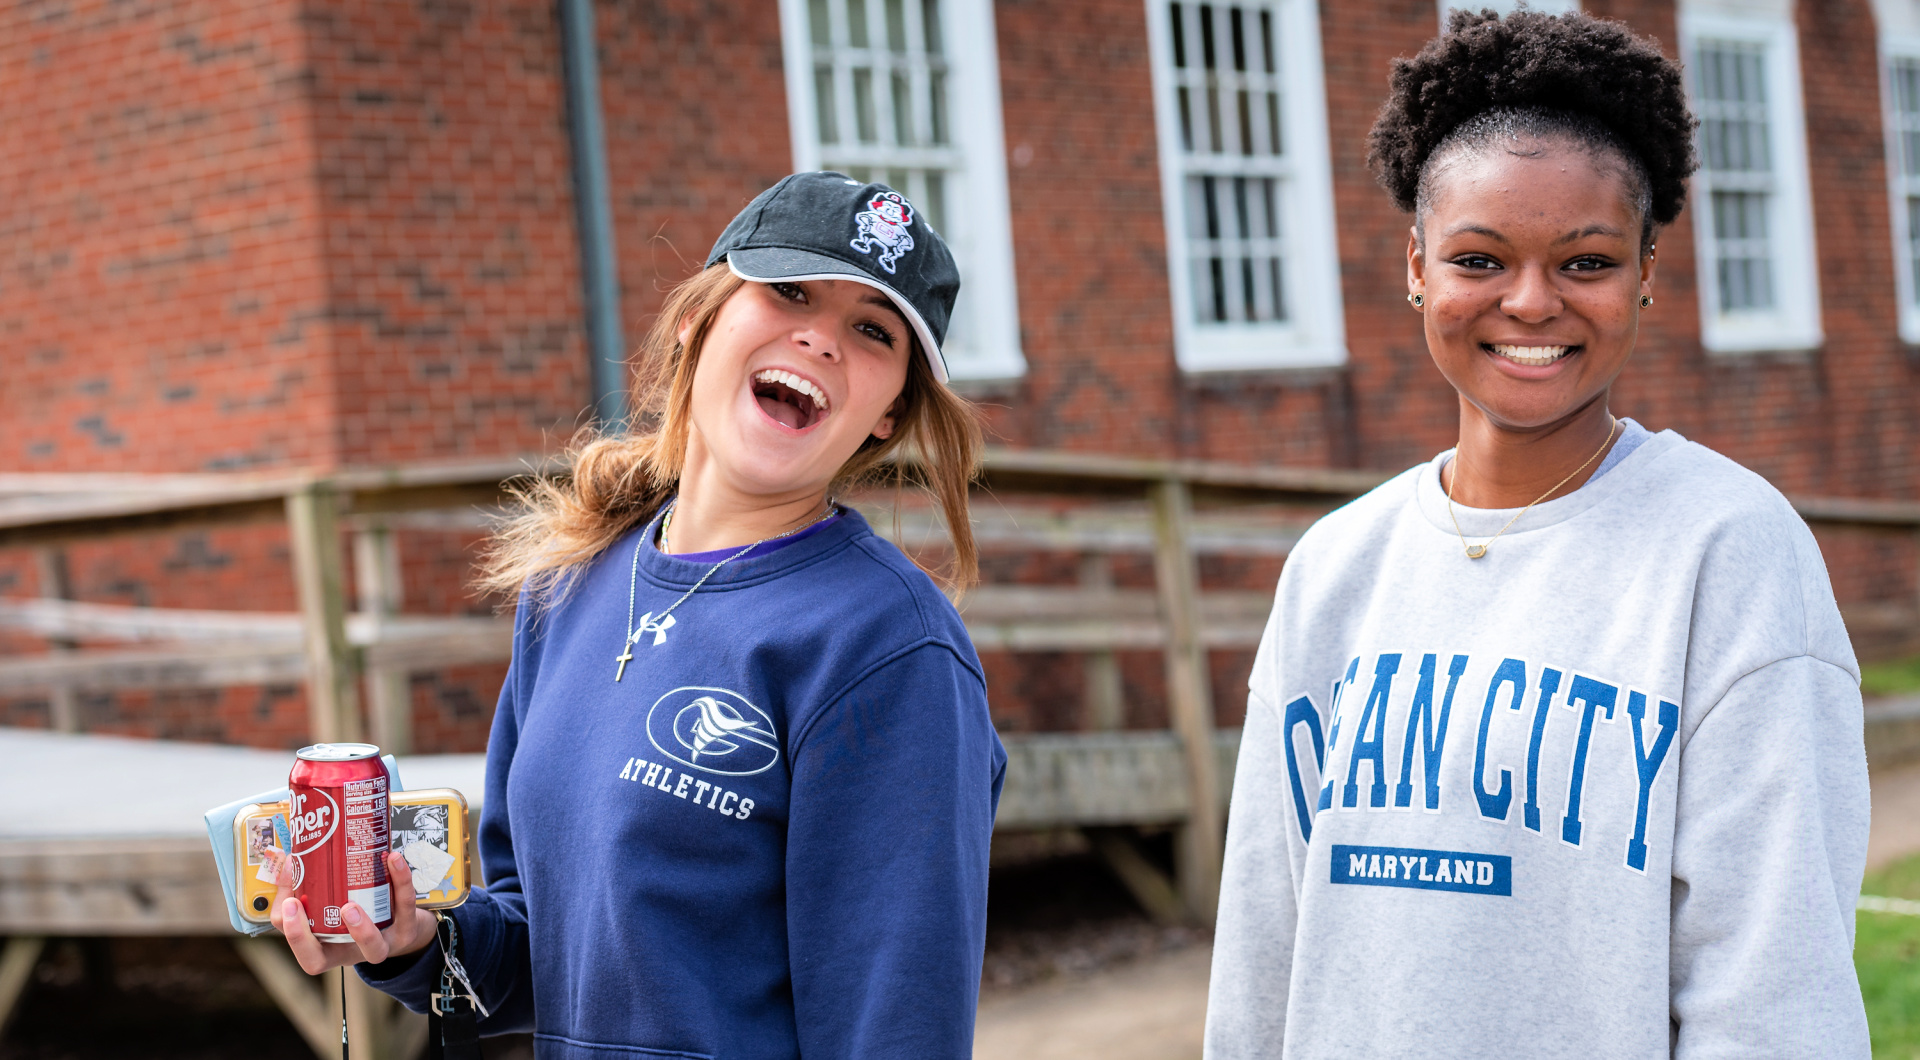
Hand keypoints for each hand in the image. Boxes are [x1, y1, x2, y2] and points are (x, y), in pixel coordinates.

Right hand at [267, 848, 438, 974]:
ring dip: (360, 929)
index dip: (292, 933)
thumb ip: (311, 887)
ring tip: (349, 906)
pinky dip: (400, 881)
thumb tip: (291, 858)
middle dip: (303, 936)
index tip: (288, 904)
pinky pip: (405, 906)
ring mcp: (381, 944)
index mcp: (327, 948)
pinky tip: (393, 859)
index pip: (302, 951)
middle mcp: (349, 952)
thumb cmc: (361, 912)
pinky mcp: (407, 928)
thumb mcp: (334, 904)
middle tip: (298, 905)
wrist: (405, 923)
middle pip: (320, 961)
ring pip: (373, 948)